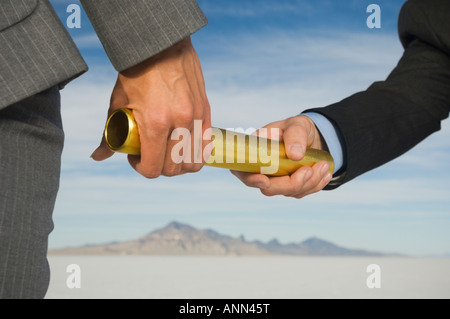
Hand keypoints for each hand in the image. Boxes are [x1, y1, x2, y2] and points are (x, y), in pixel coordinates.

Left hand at [91, 37, 210, 177]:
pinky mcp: (205, 111)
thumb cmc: (136, 71)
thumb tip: (97, 156)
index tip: (134, 156)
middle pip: (173, 170)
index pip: (153, 168)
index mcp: (155, 123)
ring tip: (168, 153)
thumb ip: (109, 133)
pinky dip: (195, 154)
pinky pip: (206, 146)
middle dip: (158, 168)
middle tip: (149, 154)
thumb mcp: (118, 101)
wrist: (162, 43)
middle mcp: (180, 123)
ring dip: (179, 165)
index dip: (140, 168)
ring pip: (194, 163)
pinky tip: (184, 146)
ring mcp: (196, 117)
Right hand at [231, 115, 332, 198]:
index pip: (243, 171)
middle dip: (291, 183)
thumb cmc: (298, 128)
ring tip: (323, 165)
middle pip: (268, 189)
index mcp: (255, 152)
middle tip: (310, 169)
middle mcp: (262, 170)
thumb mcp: (297, 125)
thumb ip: (295, 135)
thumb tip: (294, 154)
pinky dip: (315, 185)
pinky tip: (325, 173)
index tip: (265, 180)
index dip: (250, 179)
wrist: (313, 138)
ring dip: (309, 182)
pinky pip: (301, 193)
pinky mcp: (289, 187)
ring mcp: (276, 181)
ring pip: (288, 192)